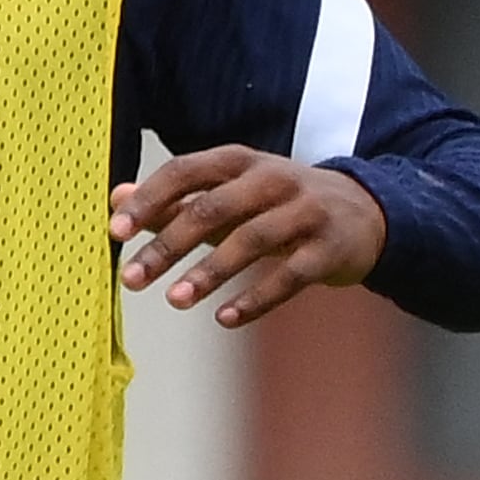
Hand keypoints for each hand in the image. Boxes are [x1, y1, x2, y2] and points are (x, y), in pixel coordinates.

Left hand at [109, 145, 385, 327]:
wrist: (364, 213)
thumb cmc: (278, 203)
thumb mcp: (230, 193)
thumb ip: (176, 199)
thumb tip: (115, 198)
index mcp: (240, 161)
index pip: (186, 171)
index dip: (149, 199)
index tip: (116, 231)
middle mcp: (273, 179)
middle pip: (214, 207)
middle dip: (169, 244)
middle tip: (132, 278)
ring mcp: (305, 212)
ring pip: (252, 240)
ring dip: (209, 272)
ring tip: (174, 300)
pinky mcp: (328, 249)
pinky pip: (290, 276)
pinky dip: (256, 299)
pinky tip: (224, 318)